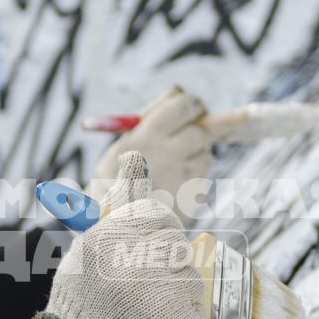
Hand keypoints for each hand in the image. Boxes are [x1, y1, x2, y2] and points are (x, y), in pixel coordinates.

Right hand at [46, 151, 209, 318]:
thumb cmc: (84, 295)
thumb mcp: (92, 242)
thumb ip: (121, 199)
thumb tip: (138, 154)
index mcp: (112, 237)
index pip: (159, 215)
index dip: (152, 234)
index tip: (138, 252)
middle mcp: (137, 262)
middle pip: (176, 243)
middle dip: (162, 262)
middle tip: (137, 285)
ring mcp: (163, 295)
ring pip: (189, 275)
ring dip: (173, 290)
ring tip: (142, 309)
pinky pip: (198, 308)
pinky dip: (181, 318)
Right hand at [91, 88, 209, 205]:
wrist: (114, 228)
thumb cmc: (113, 182)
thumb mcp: (121, 146)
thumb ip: (147, 118)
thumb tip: (177, 91)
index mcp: (145, 137)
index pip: (182, 106)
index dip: (191, 104)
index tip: (192, 105)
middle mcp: (168, 155)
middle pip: (201, 130)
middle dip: (202, 125)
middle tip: (198, 123)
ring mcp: (183, 177)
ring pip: (205, 153)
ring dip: (197, 152)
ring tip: (175, 161)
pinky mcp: (192, 196)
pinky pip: (202, 175)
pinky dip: (193, 173)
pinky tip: (174, 182)